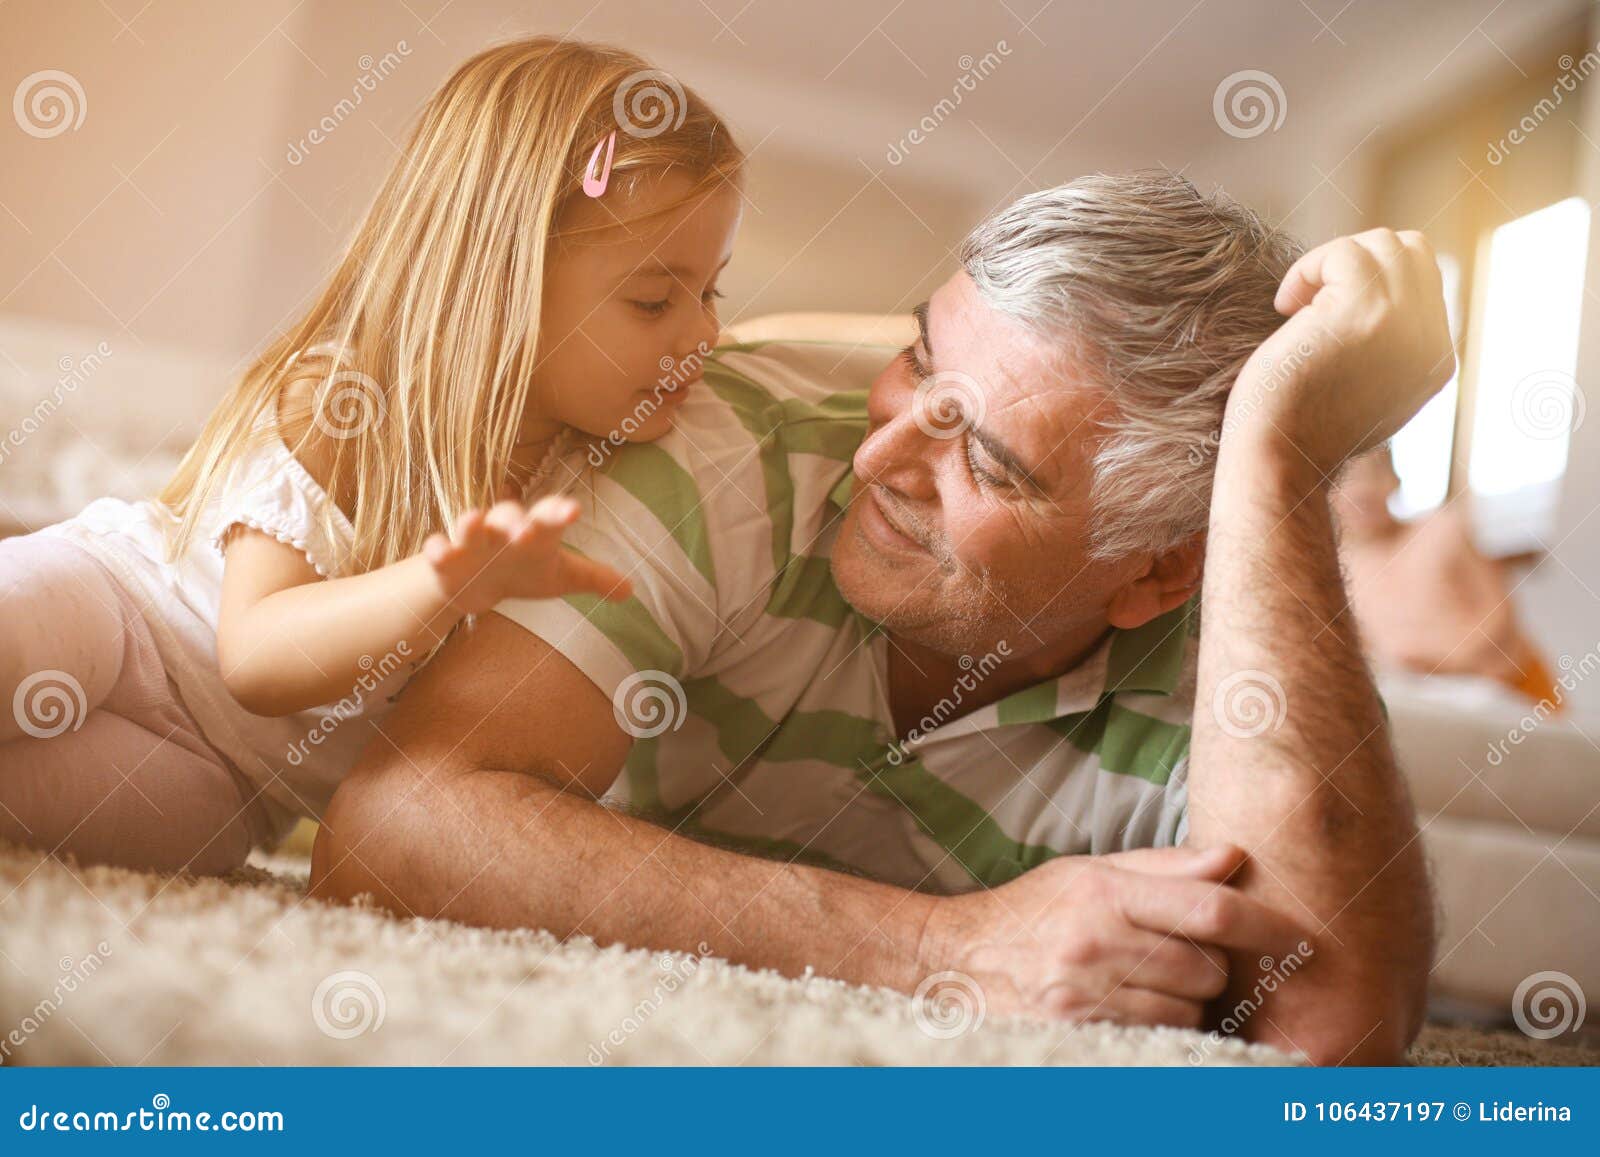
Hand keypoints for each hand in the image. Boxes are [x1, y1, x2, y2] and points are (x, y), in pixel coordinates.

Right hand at [423, 495, 632, 616]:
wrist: (474, 580)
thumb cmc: (523, 570)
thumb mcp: (559, 576)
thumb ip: (593, 578)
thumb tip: (631, 591)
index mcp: (533, 530)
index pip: (549, 516)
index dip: (559, 512)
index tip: (573, 511)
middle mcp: (502, 529)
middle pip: (508, 514)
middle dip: (515, 519)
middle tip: (525, 529)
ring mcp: (471, 541)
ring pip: (469, 526)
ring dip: (470, 522)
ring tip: (474, 519)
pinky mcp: (445, 558)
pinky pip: (437, 550)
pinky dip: (436, 550)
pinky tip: (437, 553)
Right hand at [920, 844, 1310, 1028]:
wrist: (959, 963)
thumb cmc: (1034, 913)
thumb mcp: (1091, 872)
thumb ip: (1166, 867)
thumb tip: (1235, 856)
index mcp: (1104, 893)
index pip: (1209, 909)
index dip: (1267, 925)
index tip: (1303, 939)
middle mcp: (1097, 945)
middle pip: (1206, 969)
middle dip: (1208, 967)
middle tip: (1176, 957)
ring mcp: (1088, 997)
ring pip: (1188, 1011)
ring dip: (1185, 1001)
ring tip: (1146, 983)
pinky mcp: (1082, 1036)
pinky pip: (1159, 1039)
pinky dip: (1163, 1028)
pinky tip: (1138, 1010)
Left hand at [1225, 228, 1455, 476]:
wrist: (1277, 461)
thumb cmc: (1299, 427)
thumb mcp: (1363, 384)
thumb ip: (1387, 343)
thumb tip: (1376, 289)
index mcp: (1436, 360)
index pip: (1424, 281)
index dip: (1370, 282)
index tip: (1324, 316)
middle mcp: (1431, 341)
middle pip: (1413, 251)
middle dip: (1357, 261)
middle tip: (1312, 303)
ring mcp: (1403, 324)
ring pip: (1386, 244)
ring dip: (1333, 262)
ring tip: (1298, 306)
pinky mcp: (1365, 313)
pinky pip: (1345, 253)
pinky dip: (1308, 269)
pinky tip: (1284, 307)